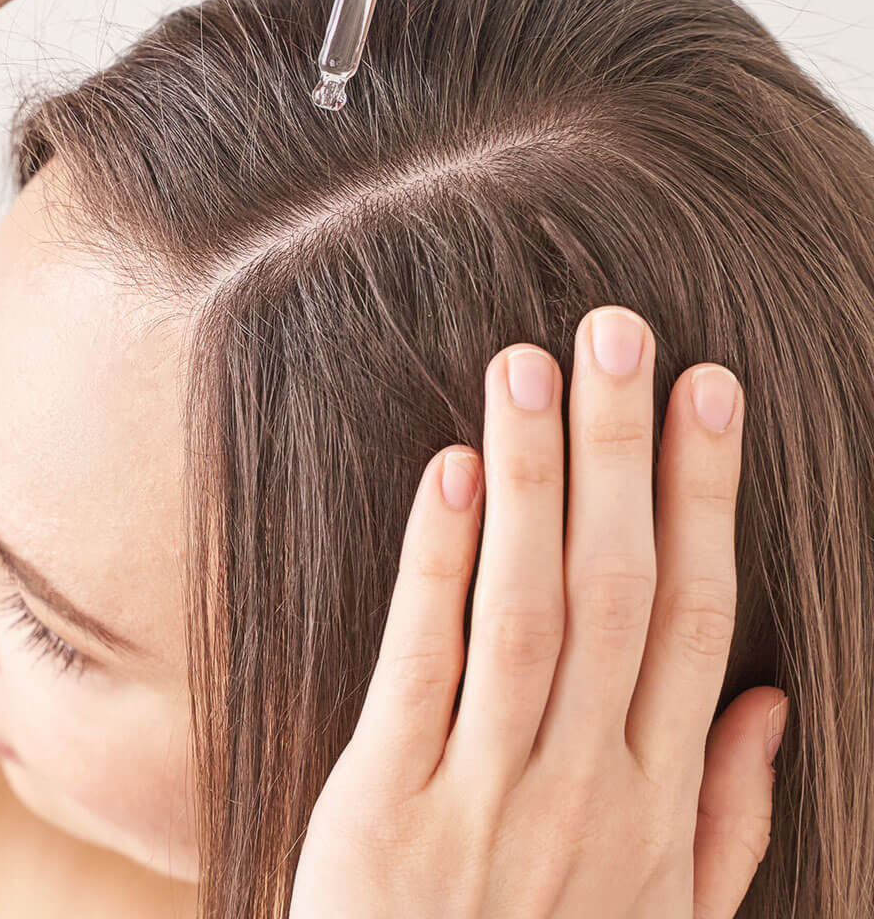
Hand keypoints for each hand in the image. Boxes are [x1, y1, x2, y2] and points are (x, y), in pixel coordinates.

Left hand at [289, 305, 787, 916]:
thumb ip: (725, 819)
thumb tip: (769, 705)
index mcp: (652, 801)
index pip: (692, 615)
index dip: (703, 495)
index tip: (710, 392)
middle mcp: (582, 785)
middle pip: (615, 588)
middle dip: (623, 452)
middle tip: (620, 334)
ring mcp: (483, 793)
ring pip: (525, 609)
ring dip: (535, 482)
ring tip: (530, 369)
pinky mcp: (385, 805)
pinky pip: (421, 667)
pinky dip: (437, 565)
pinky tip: (450, 472)